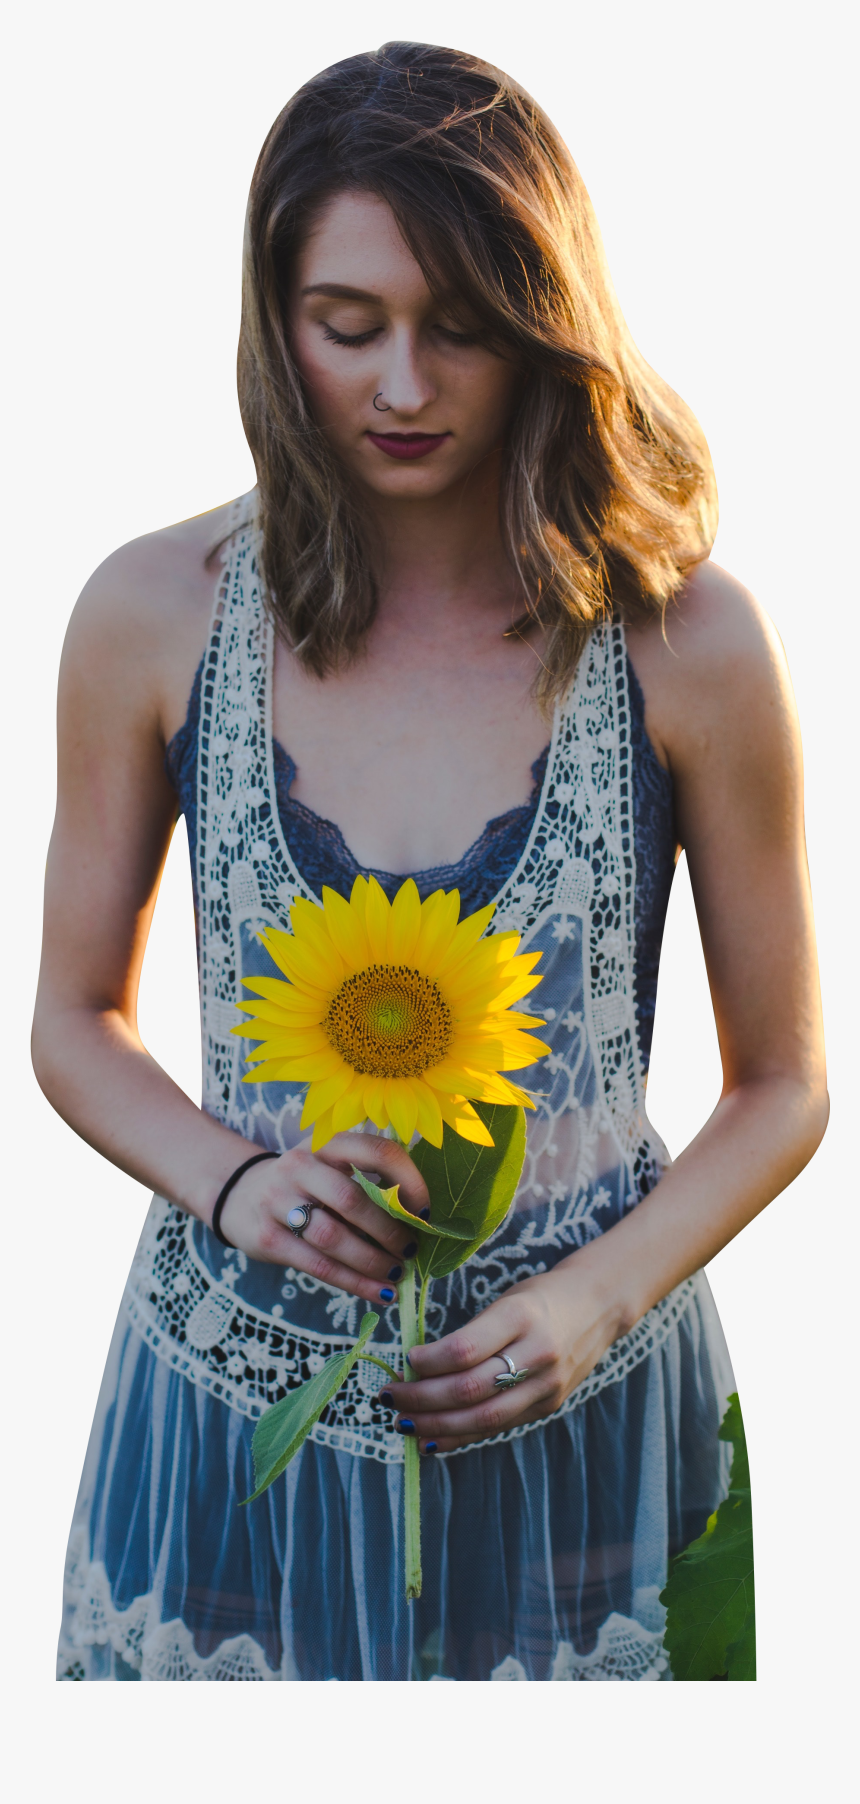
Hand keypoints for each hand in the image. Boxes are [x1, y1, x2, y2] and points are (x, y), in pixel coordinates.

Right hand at [216, 1132, 428, 1306]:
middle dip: (389, 1230)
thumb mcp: (330, 1167)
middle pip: (352, 1199)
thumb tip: (421, 1221)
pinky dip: (355, 1282)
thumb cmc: (304, 1185)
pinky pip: (319, 1266)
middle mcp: (299, 1166)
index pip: (377, 1152)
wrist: (238, 1194)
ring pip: (333, 1237)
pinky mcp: (267, 1238)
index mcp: (326, 1143)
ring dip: (373, 1260)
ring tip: (397, 1273)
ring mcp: (277, 1201)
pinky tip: (379, 1292)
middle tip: (412, 1249)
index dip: (410, 1182)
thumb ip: (368, 1183)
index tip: (426, 1211)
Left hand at [383, 1256, 625, 1451]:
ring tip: (403, 1421)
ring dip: (436, 1424)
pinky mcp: (548, 1406)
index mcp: (521, 1316)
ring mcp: (546, 1385)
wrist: (598, 1308)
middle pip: (469, 1389)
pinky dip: (460, 1435)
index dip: (428, 1361)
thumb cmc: (540, 1298)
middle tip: (389, 1395)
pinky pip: (497, 1428)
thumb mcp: (506, 1300)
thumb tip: (417, 1365)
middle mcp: (537, 1353)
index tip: (404, 1359)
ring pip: (482, 1418)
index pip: (465, 1349)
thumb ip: (471, 1332)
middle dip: (422, 1398)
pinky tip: (432, 1436)